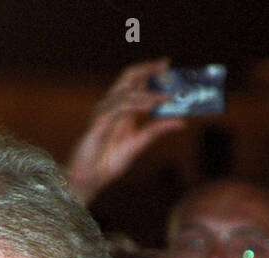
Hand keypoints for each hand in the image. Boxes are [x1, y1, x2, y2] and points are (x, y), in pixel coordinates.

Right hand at [65, 58, 184, 205]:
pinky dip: (136, 105)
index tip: (167, 65)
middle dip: (147, 69)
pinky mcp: (98, 123)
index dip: (149, 71)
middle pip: (127, 78)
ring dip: (148, 93)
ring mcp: (103, 113)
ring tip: (167, 97)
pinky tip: (150, 107)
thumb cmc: (106, 163)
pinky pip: (119, 108)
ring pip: (126, 93)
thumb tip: (181, 122)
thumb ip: (156, 131)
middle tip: (165, 65)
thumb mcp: (138, 145)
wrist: (87, 180)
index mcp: (120, 110)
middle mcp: (111, 106)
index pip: (134, 82)